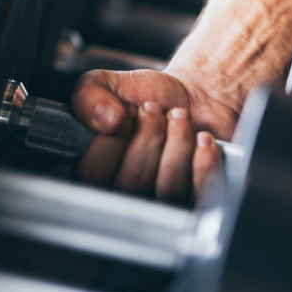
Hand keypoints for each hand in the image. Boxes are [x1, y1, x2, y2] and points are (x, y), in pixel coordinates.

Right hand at [71, 68, 237, 203]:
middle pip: (132, 184)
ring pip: (167, 189)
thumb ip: (88, 96)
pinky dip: (203, 162)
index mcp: (94, 174)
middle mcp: (124, 198)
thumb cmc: (148, 97)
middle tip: (155, 110)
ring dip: (177, 142)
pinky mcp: (197, 205)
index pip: (91, 175)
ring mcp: (162, 207)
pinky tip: (201, 139)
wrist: (194, 98)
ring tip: (179, 118)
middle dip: (149, 135)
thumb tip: (107, 120)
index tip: (126, 112)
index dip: (112, 139)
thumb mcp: (107, 84)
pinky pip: (199, 195)